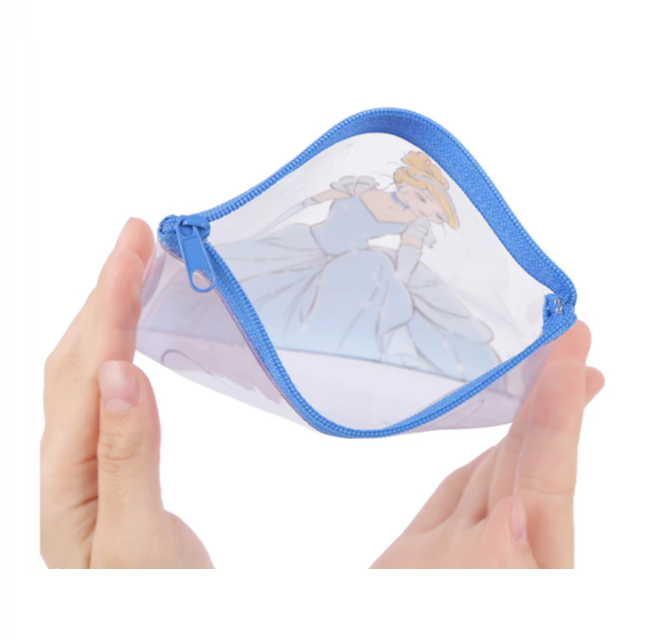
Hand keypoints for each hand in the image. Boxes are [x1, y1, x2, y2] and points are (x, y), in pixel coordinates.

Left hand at [41, 218, 212, 568]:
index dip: (111, 300)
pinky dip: (118, 345)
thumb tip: (122, 373)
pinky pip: (104, 387)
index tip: (133, 247)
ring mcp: (84, 457)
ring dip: (108, 310)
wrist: (149, 625)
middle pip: (78, 354)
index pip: (89, 366)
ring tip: (134, 270)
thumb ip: (126, 456)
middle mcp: (66, 456)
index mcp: (68, 472)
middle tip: (137, 238)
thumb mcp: (136, 539)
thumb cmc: (146, 600)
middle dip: (105, 288)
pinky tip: (131, 335)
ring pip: (86, 366)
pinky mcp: (108, 460)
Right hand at [371, 321, 603, 568]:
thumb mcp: (470, 602)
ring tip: (545, 370)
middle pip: (532, 461)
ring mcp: (462, 544)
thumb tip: (515, 515)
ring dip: (522, 415)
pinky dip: (479, 454)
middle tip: (571, 339)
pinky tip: (494, 435)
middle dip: (552, 396)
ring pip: (498, 468)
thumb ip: (495, 568)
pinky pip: (460, 489)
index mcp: (526, 564)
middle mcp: (503, 548)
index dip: (559, 419)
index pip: (548, 479)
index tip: (570, 365)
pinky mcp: (426, 546)